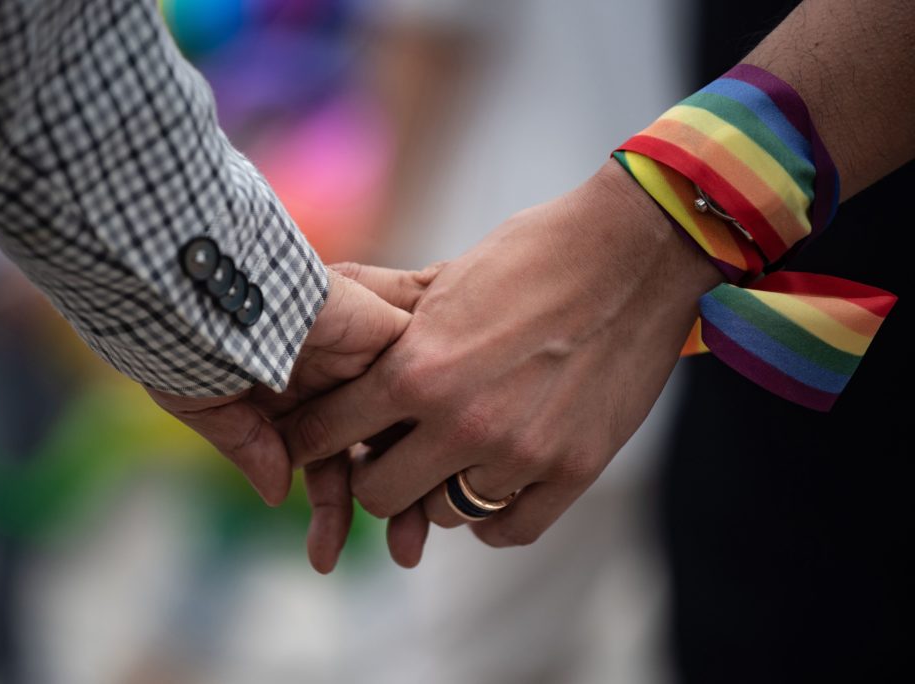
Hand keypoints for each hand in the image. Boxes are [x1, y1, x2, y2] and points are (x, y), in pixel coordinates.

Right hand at [147, 269, 419, 572]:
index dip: (331, 509)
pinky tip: (440, 481)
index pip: (327, 459)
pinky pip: (425, 383)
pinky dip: (433, 431)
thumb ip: (250, 447)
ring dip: (416, 483)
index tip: (324, 560)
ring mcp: (364, 358)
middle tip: (403, 555)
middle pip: (376, 449)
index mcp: (290, 393)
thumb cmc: (194, 343)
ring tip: (414, 543)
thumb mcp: (211, 406)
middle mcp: (334, 379)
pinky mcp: (391, 333)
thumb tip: (277, 493)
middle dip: (390, 506)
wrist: (212, 289)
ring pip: (404, 428)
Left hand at [283, 159, 722, 555]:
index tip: (318, 436)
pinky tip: (488, 486)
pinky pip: (508, 530)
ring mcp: (521, 454)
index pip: (328, 432)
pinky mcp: (573, 471)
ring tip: (449, 456)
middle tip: (388, 452)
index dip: (313, 435)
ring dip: (436, 489)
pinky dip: (490, 517)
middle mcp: (463, 422)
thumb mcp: (447, 277)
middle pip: (378, 494)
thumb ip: (387, 315)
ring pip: (442, 516)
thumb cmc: (534, 253)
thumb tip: (326, 304)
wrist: (636, 252)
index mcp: (419, 369)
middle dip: (374, 473)